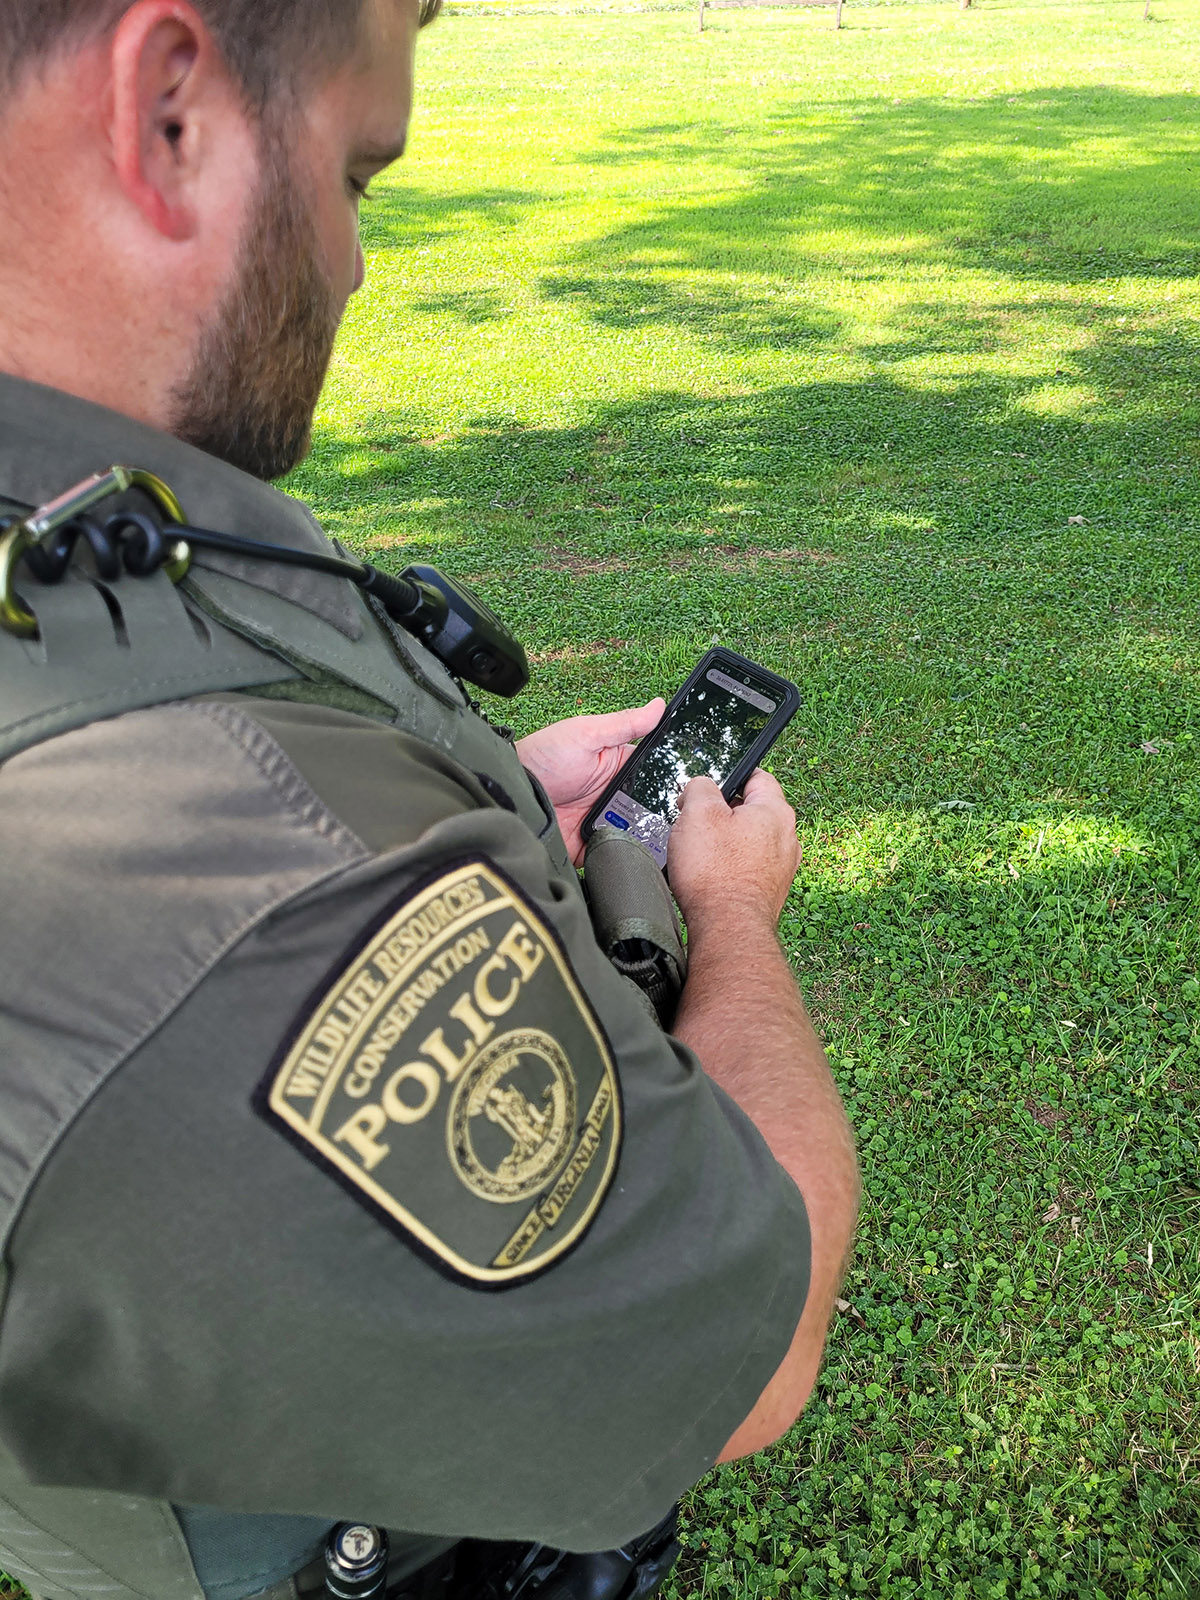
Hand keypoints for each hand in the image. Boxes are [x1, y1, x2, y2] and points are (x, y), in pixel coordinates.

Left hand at [516, 698, 665, 865]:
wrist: (514, 794)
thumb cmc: (544, 758)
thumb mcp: (586, 734)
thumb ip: (625, 724)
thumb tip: (658, 705)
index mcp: (619, 767)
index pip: (654, 774)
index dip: (669, 780)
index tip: (686, 785)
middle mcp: (615, 796)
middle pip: (650, 809)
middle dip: (660, 814)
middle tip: (672, 817)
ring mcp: (604, 822)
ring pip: (638, 833)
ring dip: (645, 835)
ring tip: (655, 837)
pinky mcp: (592, 845)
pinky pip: (616, 853)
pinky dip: (625, 854)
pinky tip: (633, 853)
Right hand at [667, 770, 799, 931]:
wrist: (728, 929)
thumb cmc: (716, 875)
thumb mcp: (697, 812)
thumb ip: (701, 787)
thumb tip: (701, 787)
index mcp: (775, 811)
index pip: (757, 776)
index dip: (729, 776)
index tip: (711, 785)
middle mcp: (786, 838)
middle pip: (750, 811)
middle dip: (721, 814)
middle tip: (697, 823)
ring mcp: (781, 867)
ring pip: (747, 841)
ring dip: (724, 844)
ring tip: (700, 855)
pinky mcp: (769, 891)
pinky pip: (746, 868)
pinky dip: (729, 868)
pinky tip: (710, 878)